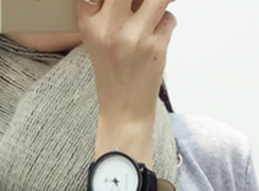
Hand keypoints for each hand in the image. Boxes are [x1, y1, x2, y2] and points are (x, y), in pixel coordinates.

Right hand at [77, 0, 177, 128]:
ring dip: (161, 1)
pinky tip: (158, 36)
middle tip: (146, 4)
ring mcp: (133, 36)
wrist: (124, 110)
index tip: (126, 5)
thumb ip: (108, 11)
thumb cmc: (113, 75)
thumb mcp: (97, 39)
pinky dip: (167, 22)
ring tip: (159, 8)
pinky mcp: (155, 47)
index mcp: (90, 23)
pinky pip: (168, 18)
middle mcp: (109, 27)